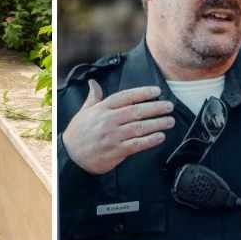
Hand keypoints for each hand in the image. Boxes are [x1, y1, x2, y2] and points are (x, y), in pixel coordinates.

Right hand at [61, 81, 175, 174]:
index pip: (126, 97)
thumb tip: (93, 83)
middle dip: (156, 108)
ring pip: (139, 127)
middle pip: (136, 111)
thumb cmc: (78, 133)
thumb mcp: (84, 112)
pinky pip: (137, 144)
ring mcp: (113, 136)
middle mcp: (108, 120)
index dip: (142, 93)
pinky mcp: (116, 151)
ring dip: (157, 124)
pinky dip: (150, 140)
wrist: (70, 156)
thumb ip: (93, 97)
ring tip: (170, 121)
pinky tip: (160, 137)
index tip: (156, 91)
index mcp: (102, 109)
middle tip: (169, 106)